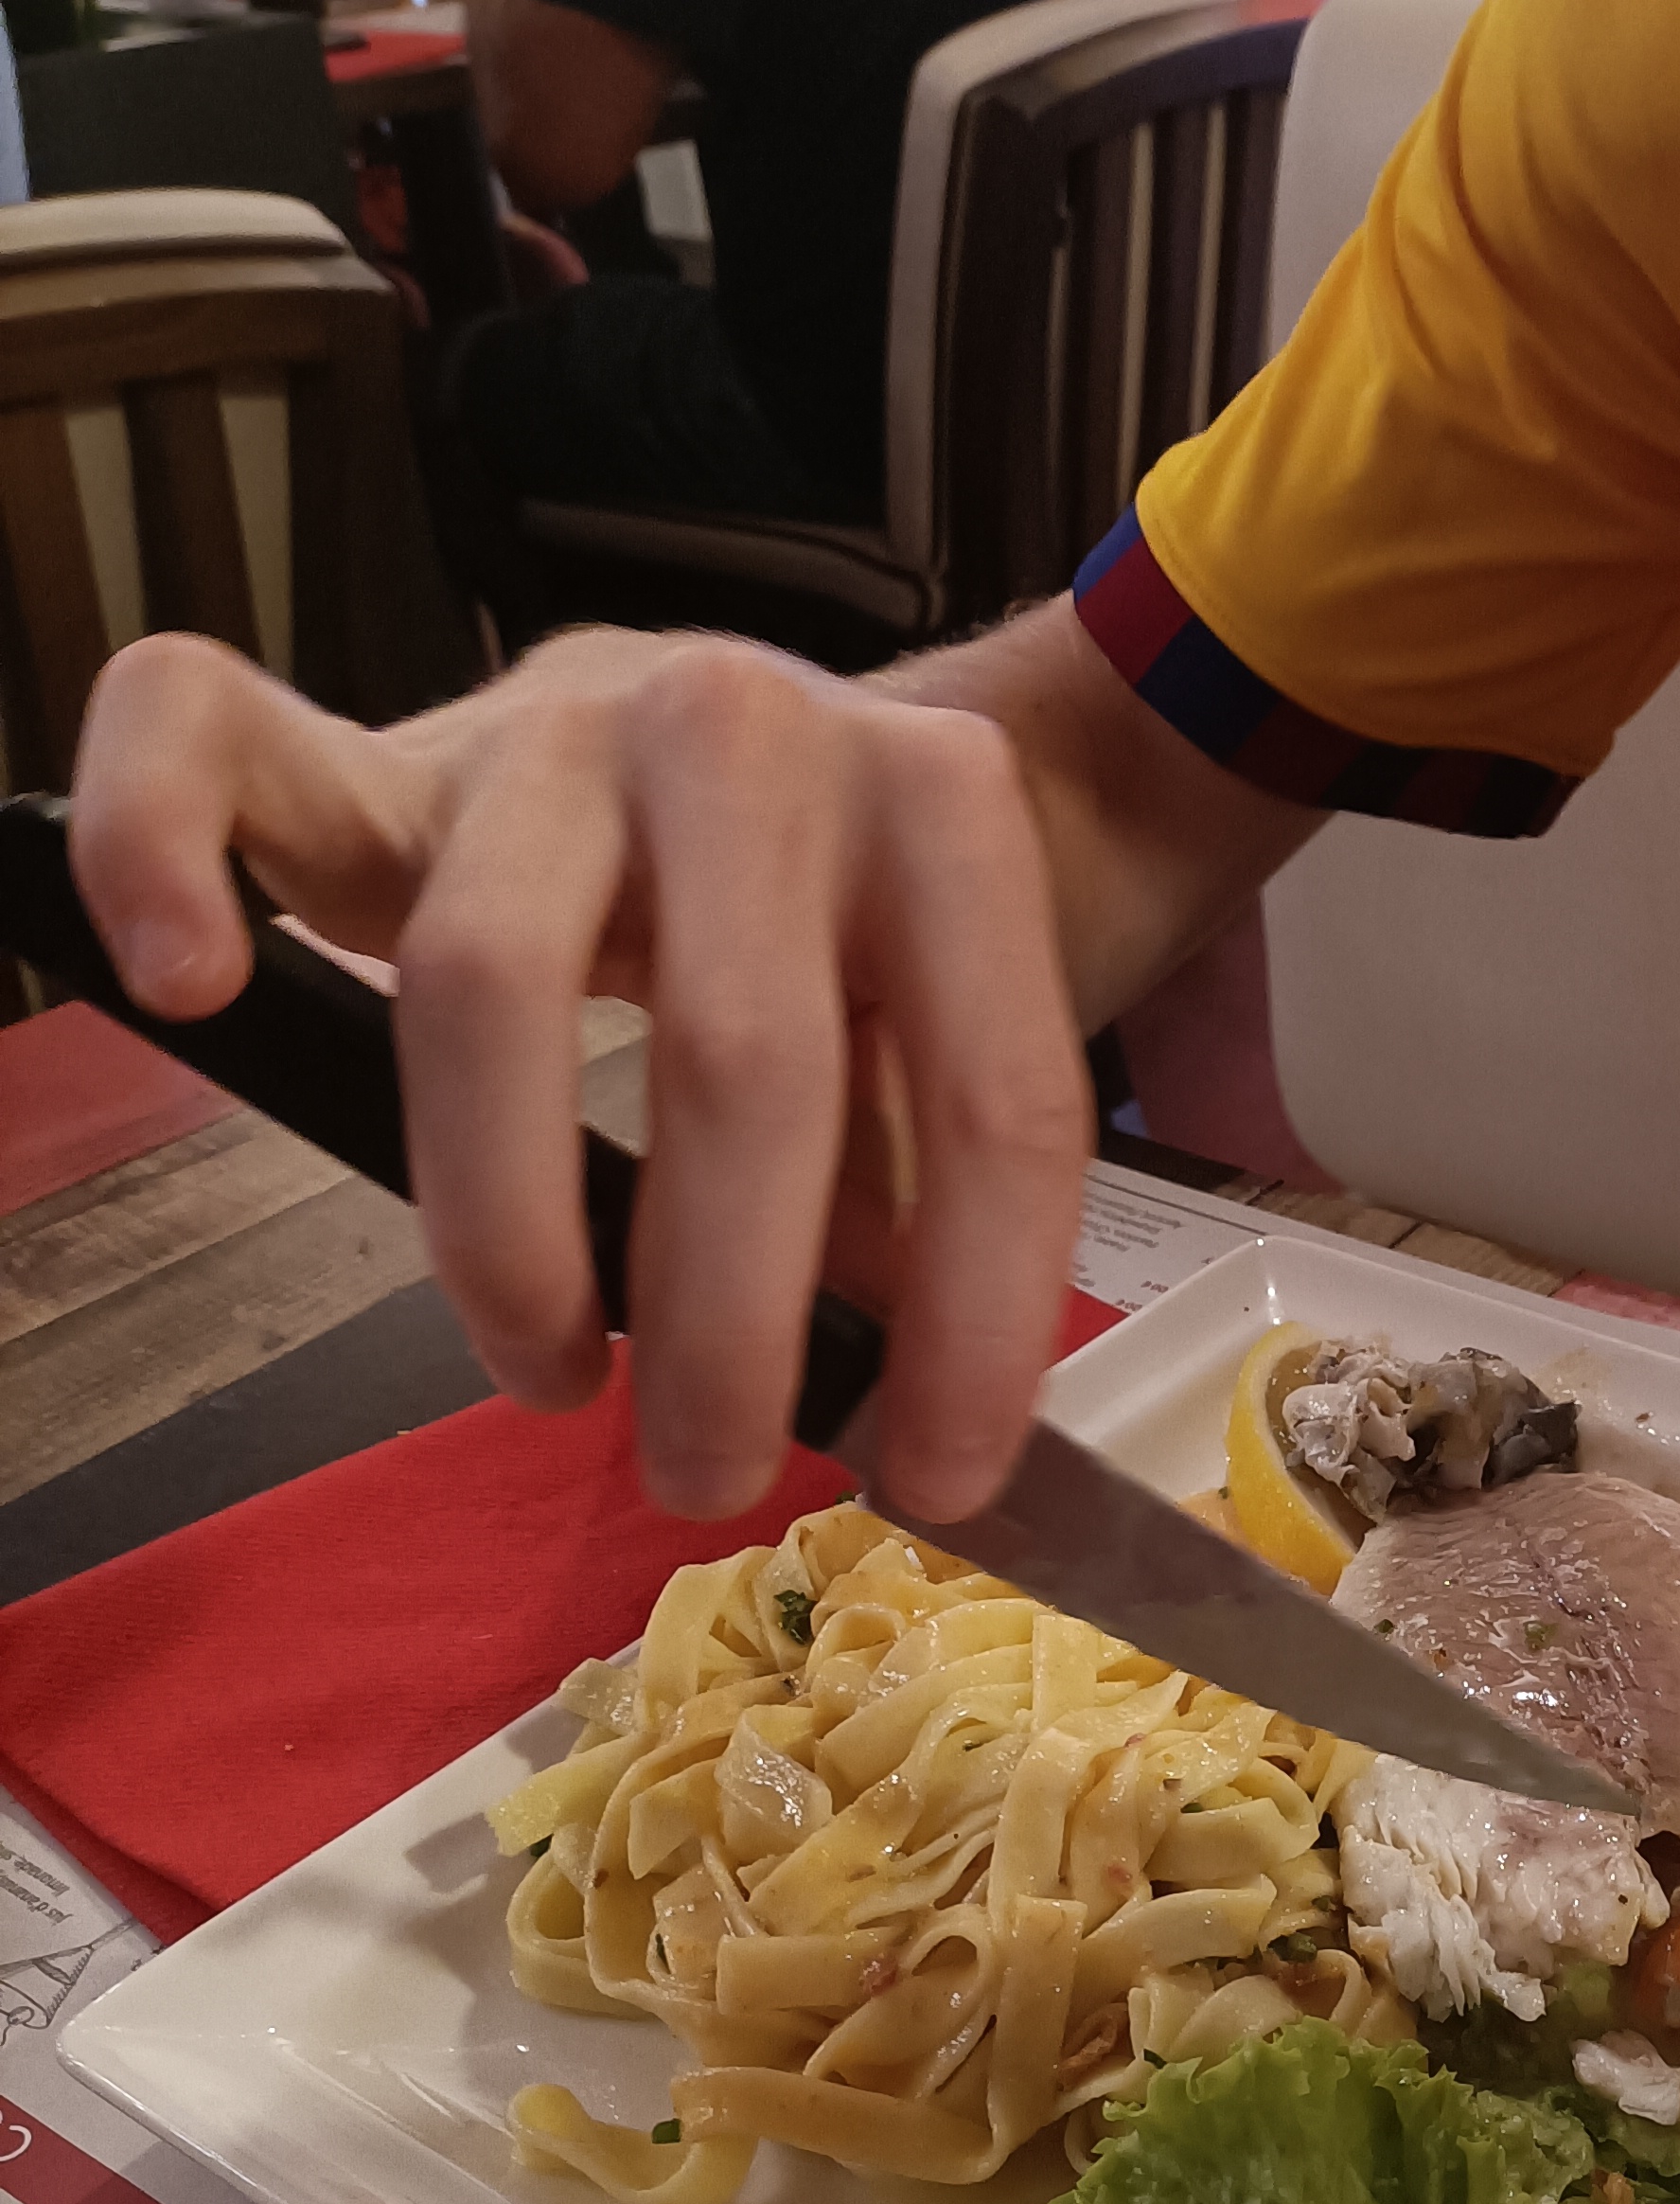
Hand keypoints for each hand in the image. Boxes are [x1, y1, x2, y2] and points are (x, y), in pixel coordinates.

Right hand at [66, 632, 1091, 1525]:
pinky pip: (221, 742)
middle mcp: (751, 733)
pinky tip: (183, 978)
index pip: (991, 1100)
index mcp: (943, 810)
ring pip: (487, 983)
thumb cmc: (858, 929)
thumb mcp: (929, 1052)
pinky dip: (166, 844)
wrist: (773, 736)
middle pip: (736, 1055)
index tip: (934, 1478)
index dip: (974, 1320)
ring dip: (509, 1231)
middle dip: (725, 1320)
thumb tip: (898, 1421)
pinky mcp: (387, 750)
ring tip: (548, 1372)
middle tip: (706, 1468)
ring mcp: (556, 726)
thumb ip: (909, 1204)